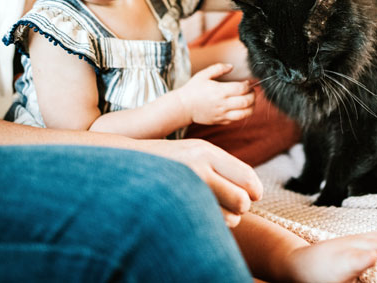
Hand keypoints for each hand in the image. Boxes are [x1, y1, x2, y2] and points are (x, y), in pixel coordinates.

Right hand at [139, 138, 262, 226]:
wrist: (121, 163)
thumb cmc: (165, 161)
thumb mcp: (193, 152)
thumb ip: (220, 165)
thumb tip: (252, 189)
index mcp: (205, 151)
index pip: (246, 175)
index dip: (255, 190)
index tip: (255, 196)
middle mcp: (197, 166)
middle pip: (241, 200)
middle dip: (242, 207)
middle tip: (234, 206)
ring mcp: (184, 186)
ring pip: (228, 217)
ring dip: (227, 219)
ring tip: (216, 211)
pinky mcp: (173, 204)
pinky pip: (206, 224)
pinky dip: (210, 225)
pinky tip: (200, 216)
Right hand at [177, 63, 254, 124]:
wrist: (183, 107)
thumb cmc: (193, 89)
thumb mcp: (203, 75)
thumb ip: (218, 68)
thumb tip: (231, 66)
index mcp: (220, 91)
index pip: (242, 89)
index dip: (248, 85)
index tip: (247, 83)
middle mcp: (222, 104)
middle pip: (246, 102)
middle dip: (253, 96)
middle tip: (251, 92)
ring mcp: (222, 114)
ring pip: (244, 114)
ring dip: (251, 107)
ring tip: (250, 101)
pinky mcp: (220, 121)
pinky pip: (236, 120)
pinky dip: (242, 114)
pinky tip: (240, 108)